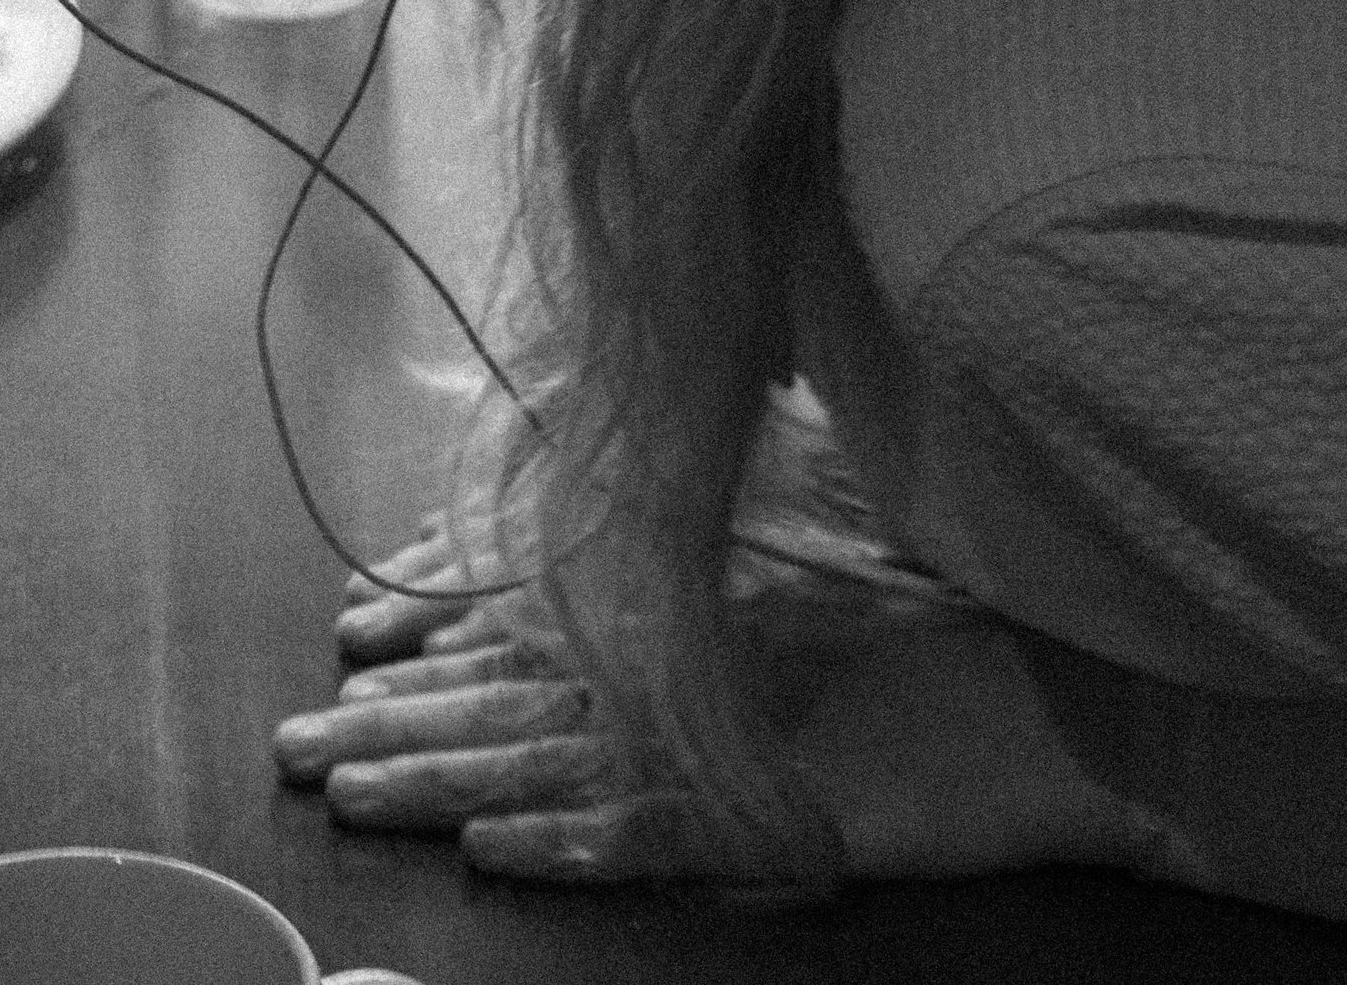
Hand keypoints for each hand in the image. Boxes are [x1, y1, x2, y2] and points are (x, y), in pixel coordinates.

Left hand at [279, 518, 1185, 891]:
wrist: (1050, 686)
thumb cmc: (932, 604)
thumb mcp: (801, 536)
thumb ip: (695, 524)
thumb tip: (596, 488)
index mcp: (679, 592)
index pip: (523, 610)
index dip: (425, 620)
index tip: (344, 634)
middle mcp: (678, 653)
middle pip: (504, 690)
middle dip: (391, 717)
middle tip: (296, 745)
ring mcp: (719, 732)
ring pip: (544, 761)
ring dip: (438, 781)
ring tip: (349, 796)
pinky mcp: (771, 808)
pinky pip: (647, 830)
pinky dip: (566, 843)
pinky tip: (495, 857)